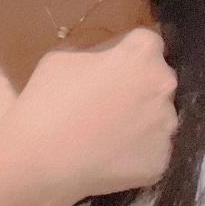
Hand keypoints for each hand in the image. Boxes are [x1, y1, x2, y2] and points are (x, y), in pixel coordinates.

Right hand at [0, 27, 178, 203]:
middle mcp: (163, 87)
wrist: (39, 160)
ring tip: (106, 133)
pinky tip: (109, 155)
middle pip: (157, 79)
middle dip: (139, 84)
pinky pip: (152, 149)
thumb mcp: (64, 56)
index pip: (147, 43)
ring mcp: (165, 128)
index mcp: (141, 55)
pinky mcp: (160, 162)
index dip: (129, 52)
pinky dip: (136, 151)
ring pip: (158, 116)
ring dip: (140, 119)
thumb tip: (107, 65)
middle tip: (108, 100)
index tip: (113, 65)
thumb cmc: (48, 99)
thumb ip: (97, 55)